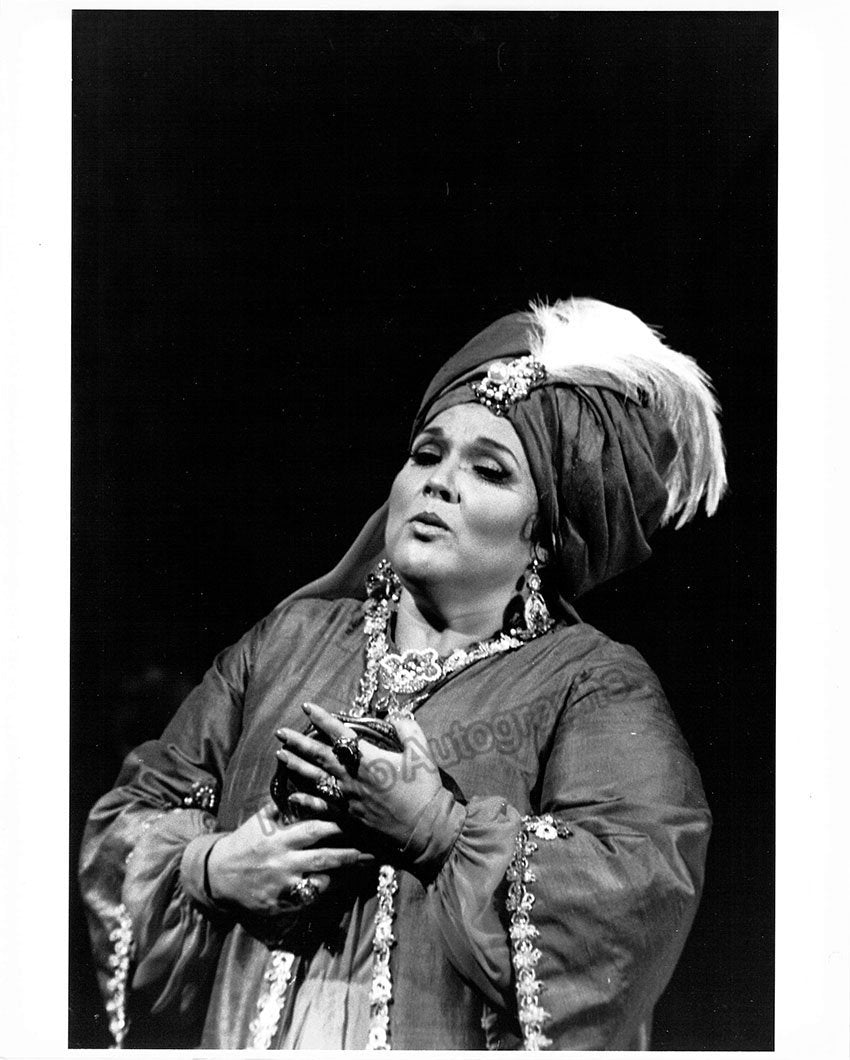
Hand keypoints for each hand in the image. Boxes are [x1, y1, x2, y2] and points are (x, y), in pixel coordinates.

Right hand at [206, 800, 374, 915]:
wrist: (218, 874)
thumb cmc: (244, 842)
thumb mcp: (260, 820)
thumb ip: (281, 806)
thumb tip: (298, 785)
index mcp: (280, 838)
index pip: (314, 830)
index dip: (338, 826)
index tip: (357, 822)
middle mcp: (283, 862)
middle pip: (323, 858)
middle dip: (350, 854)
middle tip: (373, 851)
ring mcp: (283, 885)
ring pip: (319, 882)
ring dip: (343, 877)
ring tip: (364, 869)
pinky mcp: (280, 904)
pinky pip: (307, 900)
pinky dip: (323, 893)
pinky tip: (340, 887)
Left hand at [276, 702, 443, 848]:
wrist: (426, 830)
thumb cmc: (425, 791)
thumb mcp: (422, 753)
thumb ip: (408, 729)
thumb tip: (396, 716)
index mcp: (369, 760)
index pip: (340, 734)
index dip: (322, 719)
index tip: (307, 707)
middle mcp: (354, 778)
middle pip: (320, 756)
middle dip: (299, 742)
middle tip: (280, 732)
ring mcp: (349, 799)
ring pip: (316, 779)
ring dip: (297, 766)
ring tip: (280, 756)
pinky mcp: (350, 816)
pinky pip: (323, 806)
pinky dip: (306, 800)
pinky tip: (293, 795)